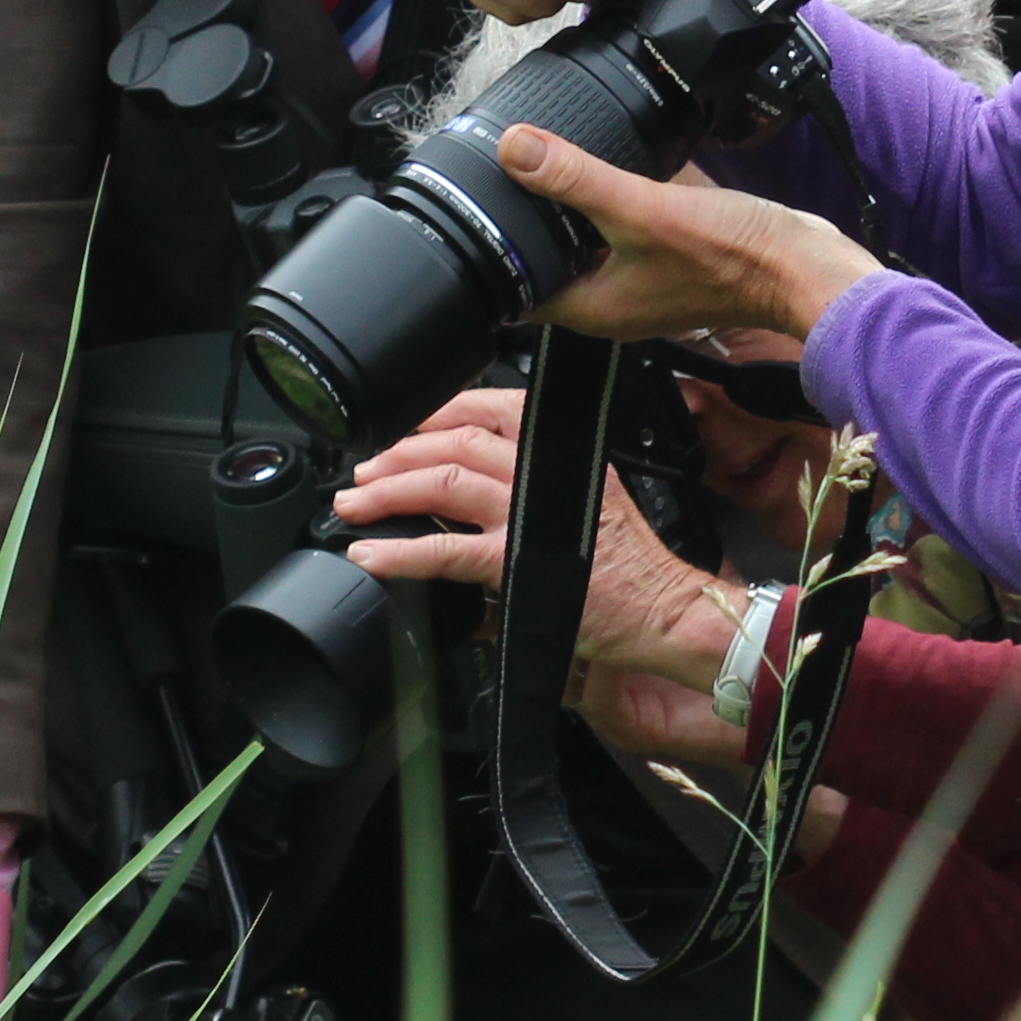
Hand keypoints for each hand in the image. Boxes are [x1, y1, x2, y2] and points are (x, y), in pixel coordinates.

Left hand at [337, 386, 763, 768]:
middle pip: (458, 443)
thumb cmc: (630, 568)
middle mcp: (547, 473)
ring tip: (355, 507)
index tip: (404, 429)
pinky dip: (402, 552)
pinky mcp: (520, 564)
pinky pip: (447, 551)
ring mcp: (533, 516)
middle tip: (363, 474)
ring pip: (446, 482)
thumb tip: (470, 503)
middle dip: (400, 454)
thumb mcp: (586, 504)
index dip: (439, 414)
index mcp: (563, 452)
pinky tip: (374, 556)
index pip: (492, 409)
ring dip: (390, 492)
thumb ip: (532, 492)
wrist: (665, 611)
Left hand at [492, 123, 876, 342]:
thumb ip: (578, 179)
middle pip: (550, 258)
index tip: (475, 204)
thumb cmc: (734, 257)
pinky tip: (617, 162)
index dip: (492, 247)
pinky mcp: (672, 258)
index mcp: (592, 306)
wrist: (804, 266)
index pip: (516, 286)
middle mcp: (613, 300)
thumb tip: (516, 149)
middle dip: (530, 218)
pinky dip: (616, 198)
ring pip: (589, 241)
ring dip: (572, 206)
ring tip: (551, 161)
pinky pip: (627, 228)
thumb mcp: (643, 209)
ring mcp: (643, 280)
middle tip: (505, 172)